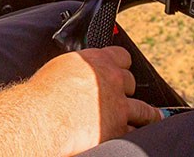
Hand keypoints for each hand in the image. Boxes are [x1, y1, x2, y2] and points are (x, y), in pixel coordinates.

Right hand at [19, 47, 160, 153]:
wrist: (39, 120)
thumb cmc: (41, 96)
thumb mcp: (62, 69)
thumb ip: (80, 70)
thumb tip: (82, 74)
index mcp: (97, 61)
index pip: (122, 57)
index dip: (121, 66)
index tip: (122, 71)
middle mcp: (111, 80)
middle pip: (131, 83)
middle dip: (128, 91)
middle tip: (126, 97)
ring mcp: (118, 107)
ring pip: (143, 110)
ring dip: (148, 115)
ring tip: (154, 117)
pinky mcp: (118, 130)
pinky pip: (134, 132)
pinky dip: (133, 134)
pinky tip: (134, 135)